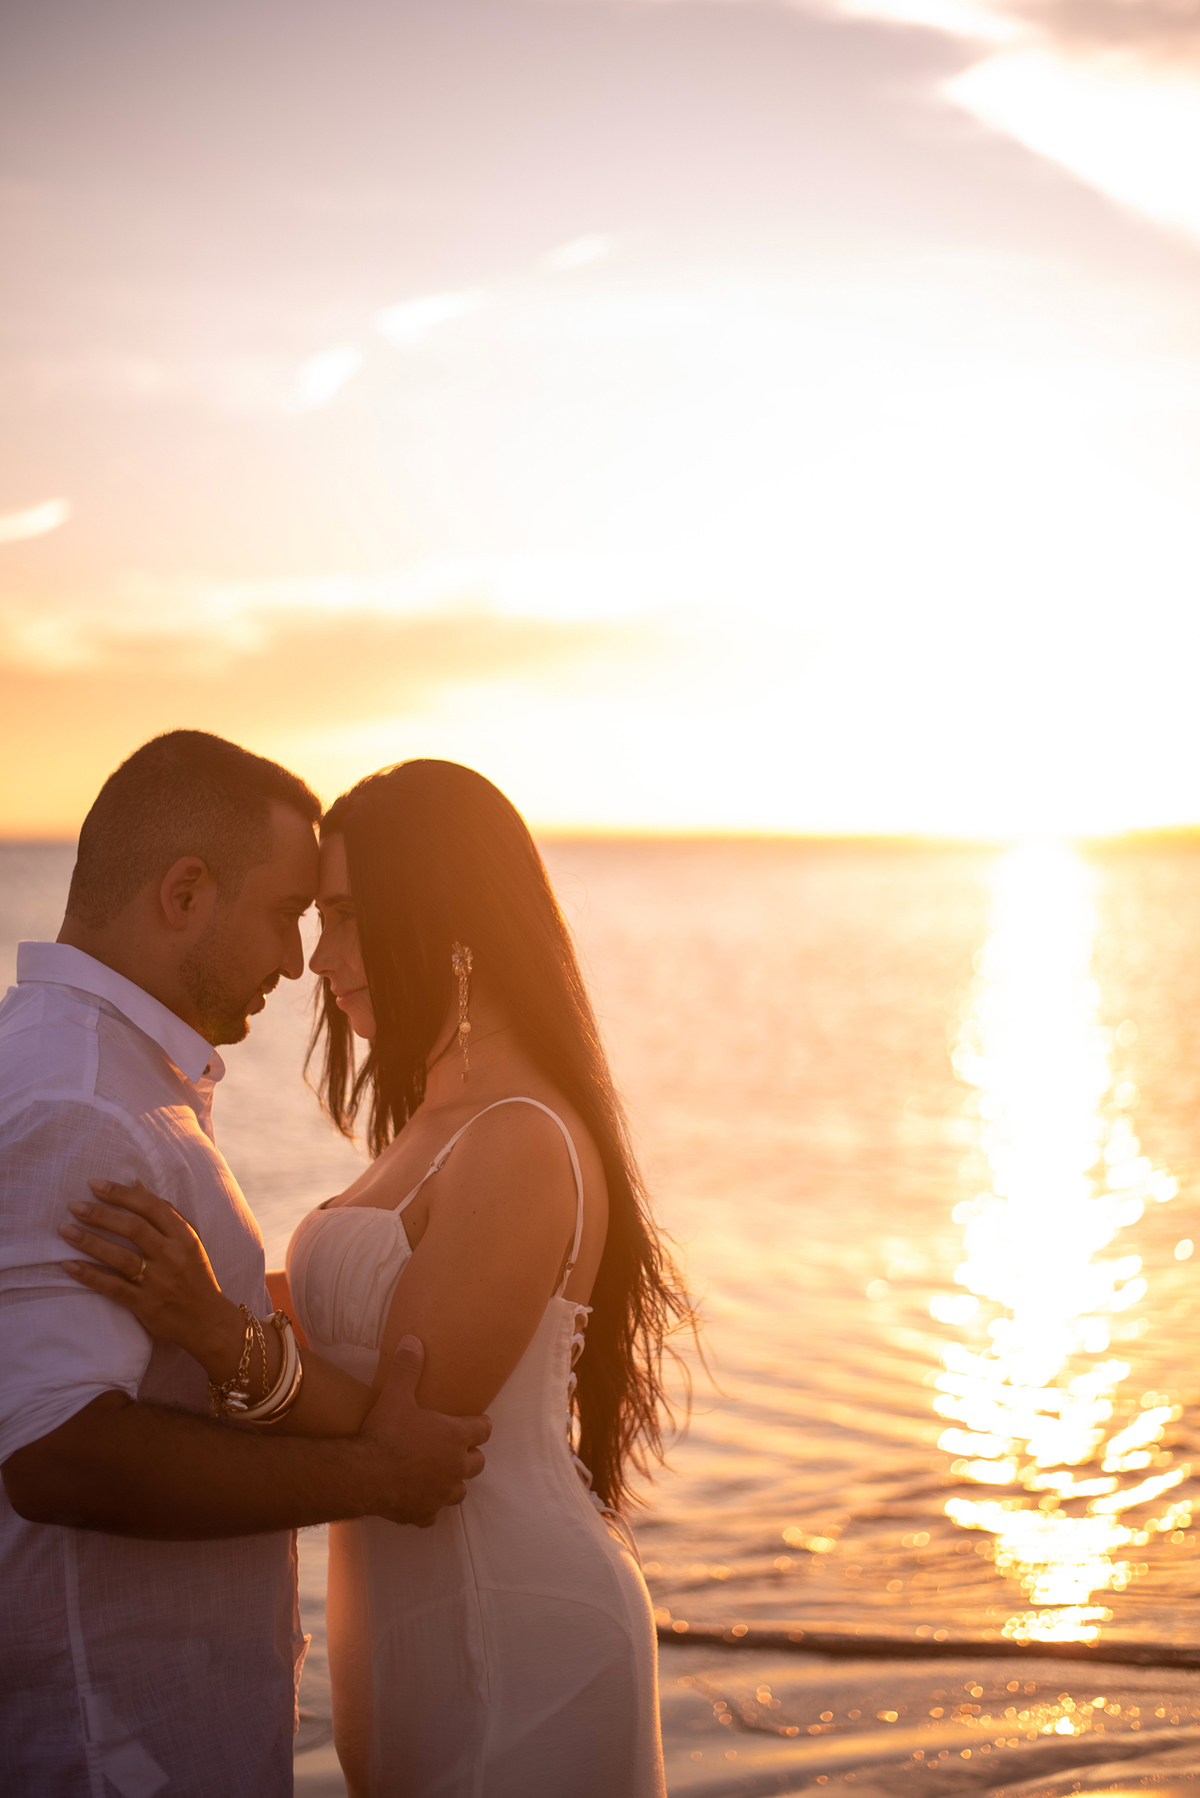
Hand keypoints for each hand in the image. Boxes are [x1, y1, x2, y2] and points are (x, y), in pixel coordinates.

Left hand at [59, 1179, 236, 1373]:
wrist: (207, 1320)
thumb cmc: (195, 1275)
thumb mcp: (189, 1240)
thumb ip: (165, 1212)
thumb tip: (137, 1183)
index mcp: (184, 1237)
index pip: (151, 1207)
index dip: (121, 1194)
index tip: (96, 1185)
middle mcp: (172, 1255)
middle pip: (132, 1228)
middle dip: (101, 1214)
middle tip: (74, 1205)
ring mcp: (158, 1280)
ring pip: (120, 1256)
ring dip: (89, 1241)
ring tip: (65, 1230)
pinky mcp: (145, 1303)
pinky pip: (113, 1286)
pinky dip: (90, 1275)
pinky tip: (69, 1265)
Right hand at [359, 1336, 490, 1526]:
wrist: (364, 1475)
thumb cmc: (386, 1433)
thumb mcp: (397, 1395)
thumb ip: (408, 1368)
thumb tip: (412, 1340)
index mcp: (455, 1437)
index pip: (484, 1430)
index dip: (480, 1425)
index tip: (477, 1422)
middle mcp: (455, 1467)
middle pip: (478, 1463)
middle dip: (470, 1455)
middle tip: (455, 1448)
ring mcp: (441, 1493)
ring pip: (460, 1491)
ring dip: (453, 1482)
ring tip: (439, 1475)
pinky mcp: (423, 1513)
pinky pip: (433, 1513)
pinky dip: (428, 1507)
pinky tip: (416, 1499)